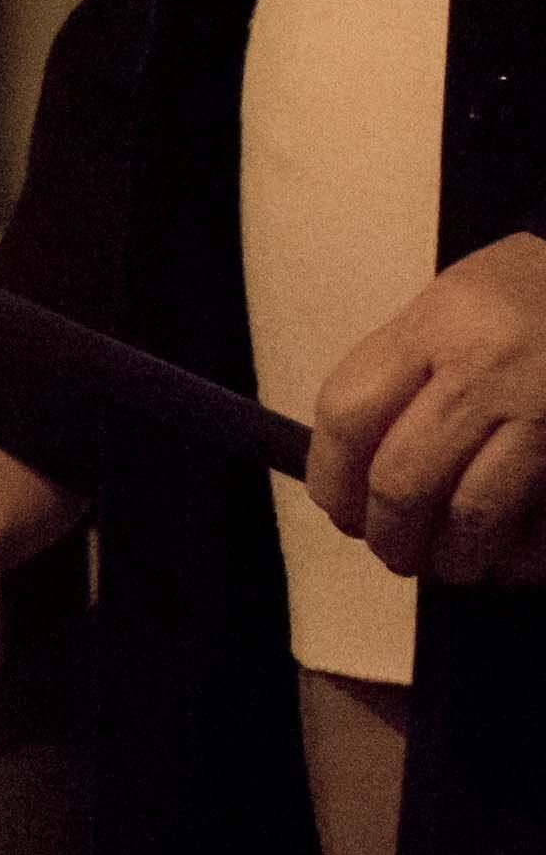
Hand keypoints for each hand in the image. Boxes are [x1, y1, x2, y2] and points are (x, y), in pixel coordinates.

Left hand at [312, 233, 545, 583]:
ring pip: (473, 517)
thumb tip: (356, 459)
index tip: (337, 506)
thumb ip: (408, 366)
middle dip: (388, 534)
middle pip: (403, 479)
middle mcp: (491, 370)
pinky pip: (543, 533)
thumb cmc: (542, 292)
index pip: (348, 413)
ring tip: (450, 562)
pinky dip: (522, 560)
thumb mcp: (461, 298)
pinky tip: (512, 559)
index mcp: (441, 323)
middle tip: (392, 549)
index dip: (330, 476)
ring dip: (453, 558)